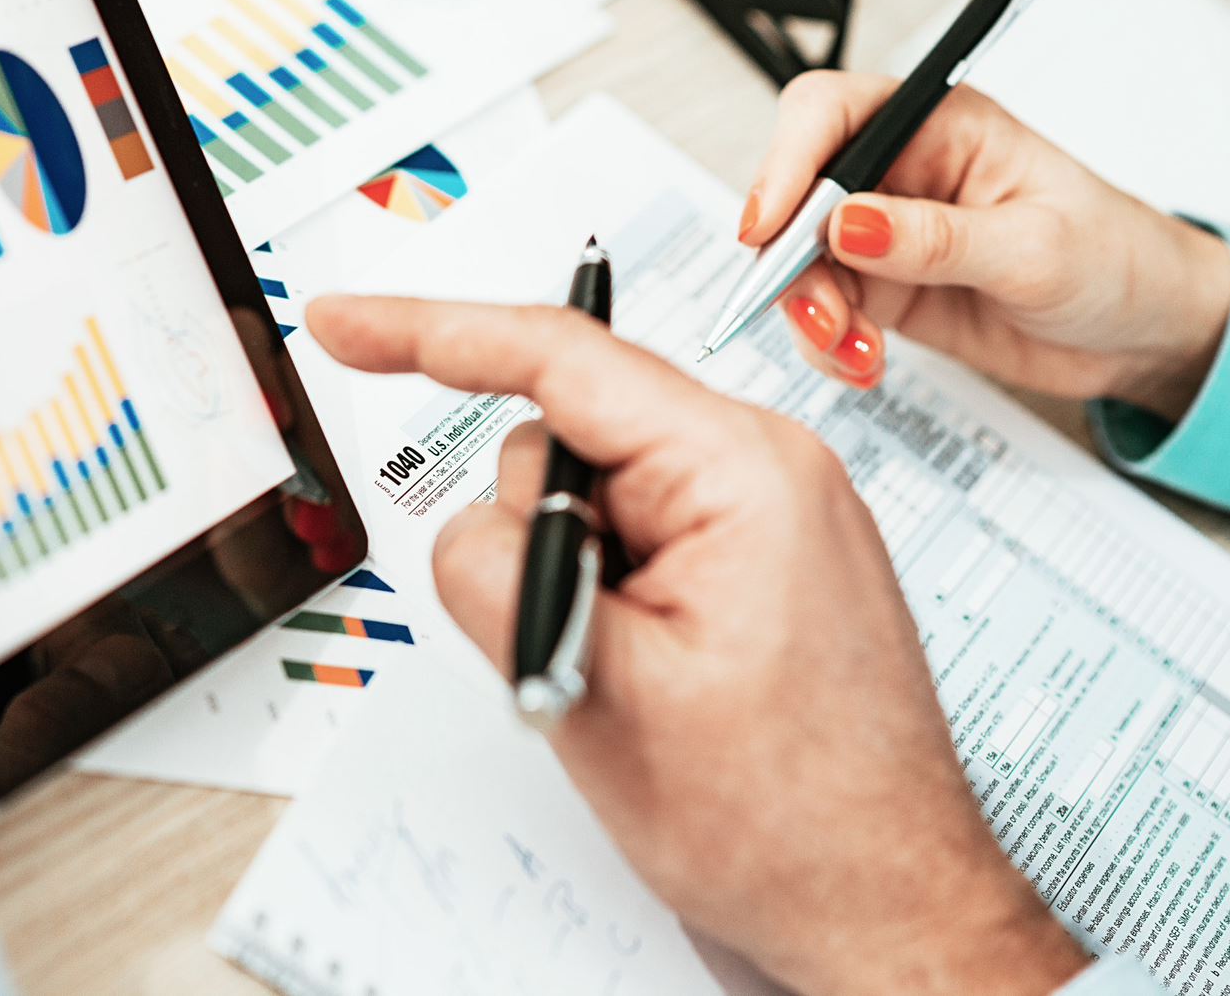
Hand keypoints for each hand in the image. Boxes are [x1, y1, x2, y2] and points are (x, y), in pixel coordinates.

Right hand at [308, 296, 1088, 995]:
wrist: (883, 905)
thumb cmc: (796, 822)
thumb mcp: (605, 695)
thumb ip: (501, 578)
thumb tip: (461, 525)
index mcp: (741, 469)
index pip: (558, 356)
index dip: (429, 331)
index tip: (346, 322)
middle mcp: (760, 470)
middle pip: (566, 440)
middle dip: (535, 538)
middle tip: (577, 647)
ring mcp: (758, 516)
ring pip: (586, 500)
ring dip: (569, 582)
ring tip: (629, 679)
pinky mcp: (745, 560)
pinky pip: (625, 543)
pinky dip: (600, 599)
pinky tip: (648, 675)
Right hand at [742, 72, 1229, 418]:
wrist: (1145, 333)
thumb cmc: (1116, 260)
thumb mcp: (1034, 248)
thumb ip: (935, 237)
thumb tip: (848, 222)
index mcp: (940, 126)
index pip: (829, 114)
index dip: (784, 163)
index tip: (767, 227)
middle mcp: (900, 172)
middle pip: (796, 195)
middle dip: (791, 262)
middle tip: (824, 318)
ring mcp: (884, 234)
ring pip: (799, 264)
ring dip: (811, 315)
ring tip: (856, 353)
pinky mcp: (883, 289)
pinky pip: (823, 313)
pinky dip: (829, 346)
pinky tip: (866, 364)